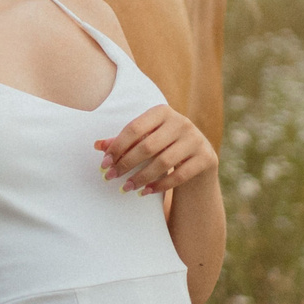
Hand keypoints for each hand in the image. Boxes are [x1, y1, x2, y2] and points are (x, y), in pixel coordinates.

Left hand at [95, 105, 217, 196]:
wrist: (199, 159)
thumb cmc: (164, 146)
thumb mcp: (146, 139)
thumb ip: (124, 141)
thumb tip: (98, 146)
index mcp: (162, 112)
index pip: (134, 128)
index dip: (117, 146)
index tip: (104, 163)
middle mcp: (181, 122)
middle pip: (148, 146)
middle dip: (126, 164)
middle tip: (111, 178)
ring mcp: (196, 139)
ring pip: (163, 162)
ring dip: (141, 177)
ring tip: (126, 188)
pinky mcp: (205, 157)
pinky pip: (180, 175)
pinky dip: (160, 185)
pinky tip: (145, 191)